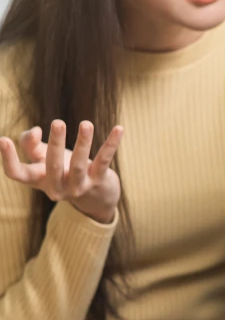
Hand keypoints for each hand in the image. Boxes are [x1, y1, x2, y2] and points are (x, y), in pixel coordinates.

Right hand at [0, 120, 123, 223]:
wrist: (95, 197)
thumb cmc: (62, 169)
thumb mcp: (42, 157)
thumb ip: (30, 143)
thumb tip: (34, 130)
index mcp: (38, 179)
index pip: (17, 174)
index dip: (8, 159)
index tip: (3, 139)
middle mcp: (56, 186)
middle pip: (51, 166)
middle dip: (55, 144)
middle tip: (57, 122)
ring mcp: (78, 186)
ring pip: (79, 164)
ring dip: (83, 143)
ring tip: (86, 124)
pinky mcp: (99, 181)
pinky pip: (104, 160)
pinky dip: (111, 144)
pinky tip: (119, 128)